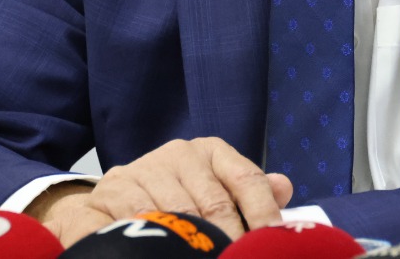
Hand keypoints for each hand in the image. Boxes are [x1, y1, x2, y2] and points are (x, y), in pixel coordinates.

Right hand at [26, 137, 293, 246]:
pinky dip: (156, 238)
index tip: (272, 240)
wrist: (115, 195)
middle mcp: (180, 153)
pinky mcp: (115, 186)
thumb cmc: (178, 195)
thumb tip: (284, 188)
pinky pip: (140, 218)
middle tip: (238, 257)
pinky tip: (168, 250)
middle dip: (230, 237)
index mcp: (211, 151)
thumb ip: (252, 193)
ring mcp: (145, 168)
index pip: (246, 179)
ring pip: (179, 213)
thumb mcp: (215, 188)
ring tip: (205, 256)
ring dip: (193, 242)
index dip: (263, 213)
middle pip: (215, 202)